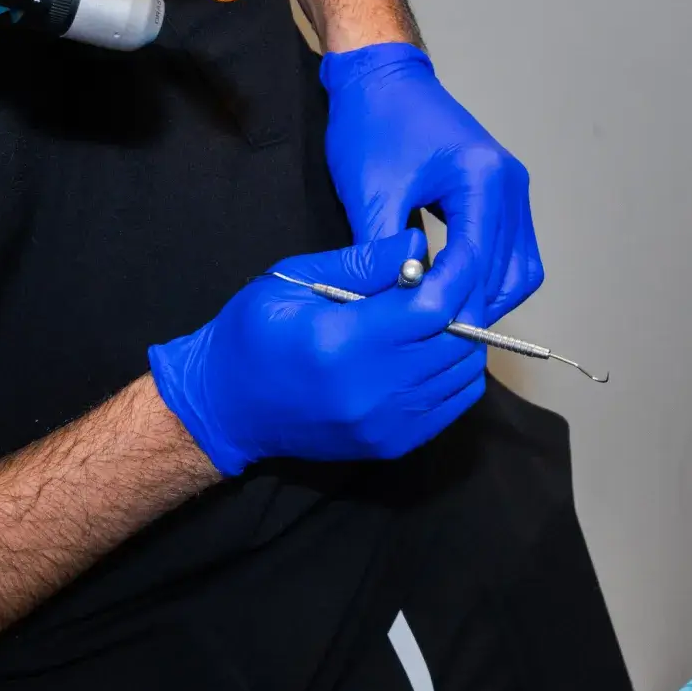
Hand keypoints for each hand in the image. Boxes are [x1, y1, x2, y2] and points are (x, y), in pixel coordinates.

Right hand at [148, 229, 484, 474]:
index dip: (457, 274)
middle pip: (457, 340)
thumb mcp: (292, 281)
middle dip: (465, 299)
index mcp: (341, 344)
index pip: (433, 308)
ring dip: (465, 334)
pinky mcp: (393, 444)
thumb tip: (419, 246)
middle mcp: (370, 390)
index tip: (456, 253)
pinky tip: (435, 347)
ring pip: (464, 372)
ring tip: (442, 310)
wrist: (226, 409)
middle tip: (451, 276)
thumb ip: (361, 262)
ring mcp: (386, 425)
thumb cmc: (252, 335)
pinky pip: (454, 402)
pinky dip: (457, 370)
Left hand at [321, 44, 542, 326]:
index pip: (475, 258)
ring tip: (444, 324)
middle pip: (507, 270)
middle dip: (472, 308)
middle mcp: (509, 183)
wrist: (382, 79)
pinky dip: (491, 281)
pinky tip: (455, 295)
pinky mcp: (505, 195)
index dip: (450, 300)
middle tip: (433, 340)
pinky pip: (513, 253)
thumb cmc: (372, 123)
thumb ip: (385, 252)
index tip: (423, 332)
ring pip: (519, 269)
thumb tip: (393, 304)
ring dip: (487, 300)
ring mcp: (513, 188)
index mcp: (481, 175)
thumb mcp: (369, 192)